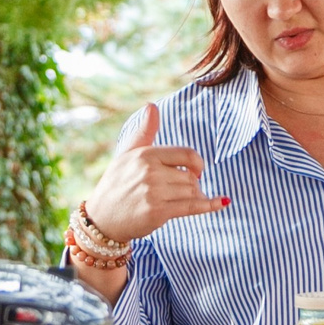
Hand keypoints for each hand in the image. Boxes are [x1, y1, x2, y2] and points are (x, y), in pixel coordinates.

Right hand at [84, 103, 226, 244]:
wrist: (102, 219)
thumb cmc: (116, 184)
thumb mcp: (127, 154)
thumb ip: (144, 131)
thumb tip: (152, 105)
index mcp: (146, 155)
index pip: (187, 154)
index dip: (197, 163)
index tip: (195, 172)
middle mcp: (150, 172)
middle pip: (190, 176)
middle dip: (191, 185)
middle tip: (178, 193)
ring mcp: (154, 193)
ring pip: (192, 192)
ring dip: (193, 198)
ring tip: (177, 202)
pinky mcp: (157, 213)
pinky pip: (192, 207)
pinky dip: (209, 205)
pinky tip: (221, 203)